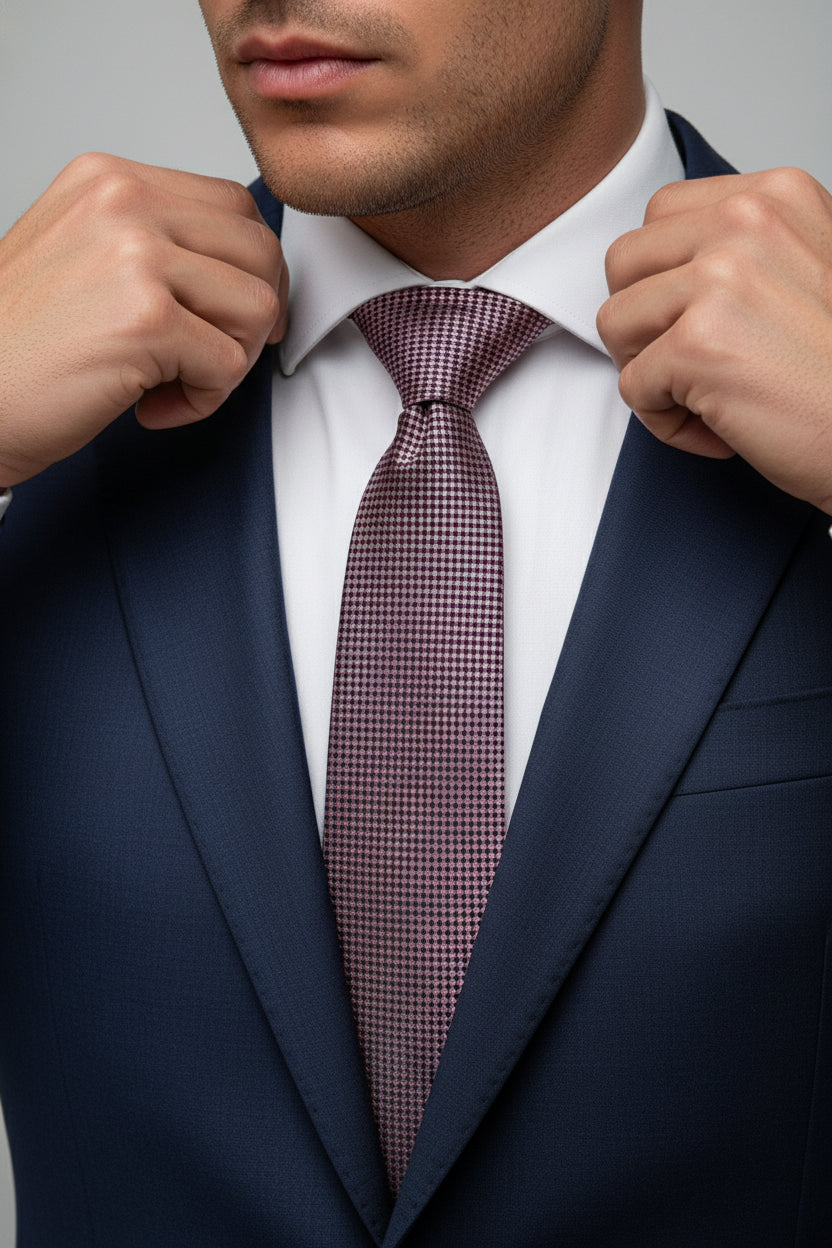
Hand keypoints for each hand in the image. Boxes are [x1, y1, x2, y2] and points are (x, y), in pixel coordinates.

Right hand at [0, 153, 287, 484]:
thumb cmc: (21, 348)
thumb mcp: (84, 257)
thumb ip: (156, 243)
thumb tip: (242, 265)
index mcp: (109, 179)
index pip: (236, 205)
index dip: (253, 271)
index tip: (235, 317)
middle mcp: (123, 202)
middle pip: (260, 251)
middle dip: (251, 320)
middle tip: (210, 359)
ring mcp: (137, 256)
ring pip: (258, 307)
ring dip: (229, 362)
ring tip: (173, 381)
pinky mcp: (147, 320)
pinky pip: (229, 365)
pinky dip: (202, 401)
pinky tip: (150, 405)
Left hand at [597, 168, 831, 513]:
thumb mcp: (809, 268)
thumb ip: (745, 250)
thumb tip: (667, 265)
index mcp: (774, 196)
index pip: (661, 215)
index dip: (662, 279)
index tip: (701, 319)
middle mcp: (746, 223)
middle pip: (624, 262)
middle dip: (642, 322)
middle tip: (690, 362)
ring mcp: (719, 280)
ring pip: (615, 322)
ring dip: (649, 372)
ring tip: (706, 395)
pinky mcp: (697, 345)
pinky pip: (632, 387)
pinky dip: (667, 422)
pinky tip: (722, 428)